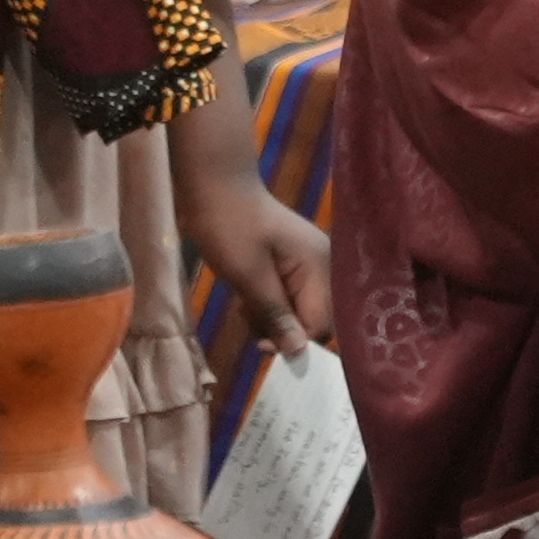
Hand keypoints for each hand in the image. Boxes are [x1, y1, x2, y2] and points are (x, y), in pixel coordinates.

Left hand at [172, 108, 336, 354]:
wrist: (214, 187)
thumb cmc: (229, 228)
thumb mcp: (249, 277)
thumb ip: (276, 315)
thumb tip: (297, 351)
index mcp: (320, 266)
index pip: (319, 323)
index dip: (291, 339)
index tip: (258, 342)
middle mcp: (324, 266)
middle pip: (314, 319)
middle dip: (282, 328)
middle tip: (248, 317)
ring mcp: (310, 263)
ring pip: (300, 311)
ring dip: (272, 317)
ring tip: (244, 304)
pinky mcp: (294, 264)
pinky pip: (290, 297)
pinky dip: (269, 303)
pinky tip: (248, 296)